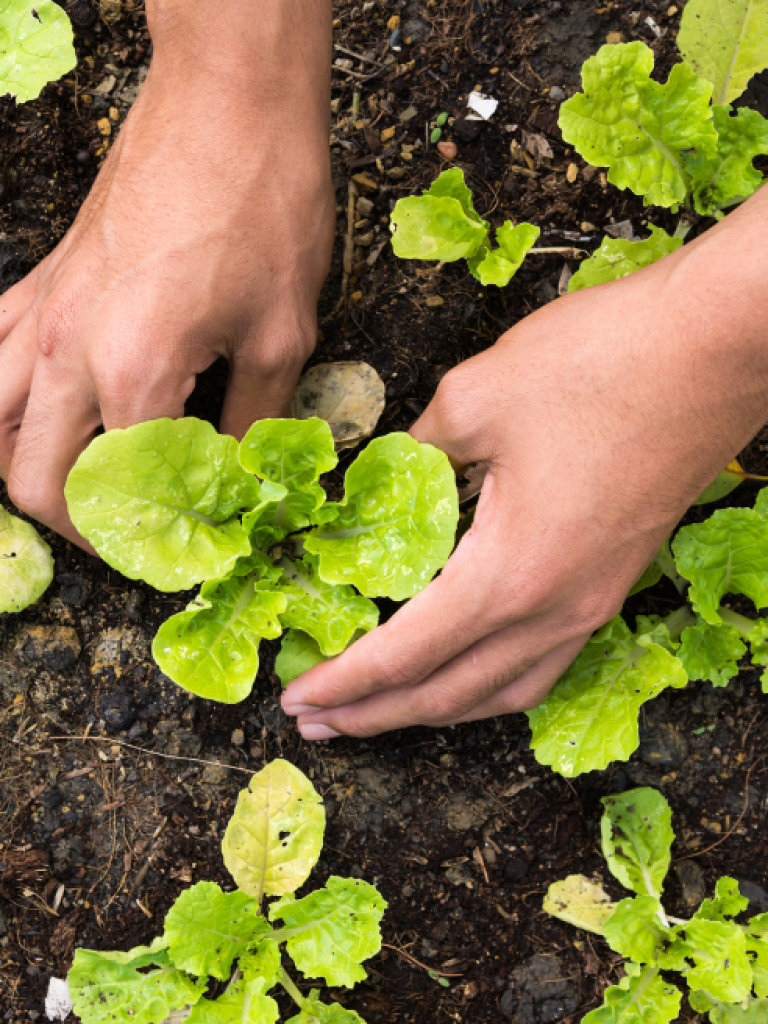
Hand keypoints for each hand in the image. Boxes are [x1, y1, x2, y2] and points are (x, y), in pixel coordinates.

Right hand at [0, 0, 333, 546]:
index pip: (118, 495)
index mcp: (133, 373)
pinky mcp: (42, 278)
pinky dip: (4, 399)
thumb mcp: (282, 335)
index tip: (180, 553)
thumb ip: (253, 422)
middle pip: (28, 478)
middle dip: (76, 525)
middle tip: (131, 533)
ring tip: (83, 484)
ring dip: (27, 467)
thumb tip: (241, 477)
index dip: (149, 541)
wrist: (228, 103)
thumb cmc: (265, 208)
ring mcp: (43, 310)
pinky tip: (42, 408)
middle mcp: (68, 350)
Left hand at [283, 191, 767, 737]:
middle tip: (317, 721)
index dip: (344, 683)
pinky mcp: (614, 583)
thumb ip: (414, 452)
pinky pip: (543, 665)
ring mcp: (593, 603)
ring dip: (435, 709)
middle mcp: (554, 610)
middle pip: (449, 694)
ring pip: (503, 692)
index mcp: (509, 574)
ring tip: (382, 711)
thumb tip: (386, 475)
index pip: (404, 654)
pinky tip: (467, 669)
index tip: (296, 698)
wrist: (716, 348)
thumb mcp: (475, 397)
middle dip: (376, 714)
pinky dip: (489, 684)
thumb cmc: (600, 365)